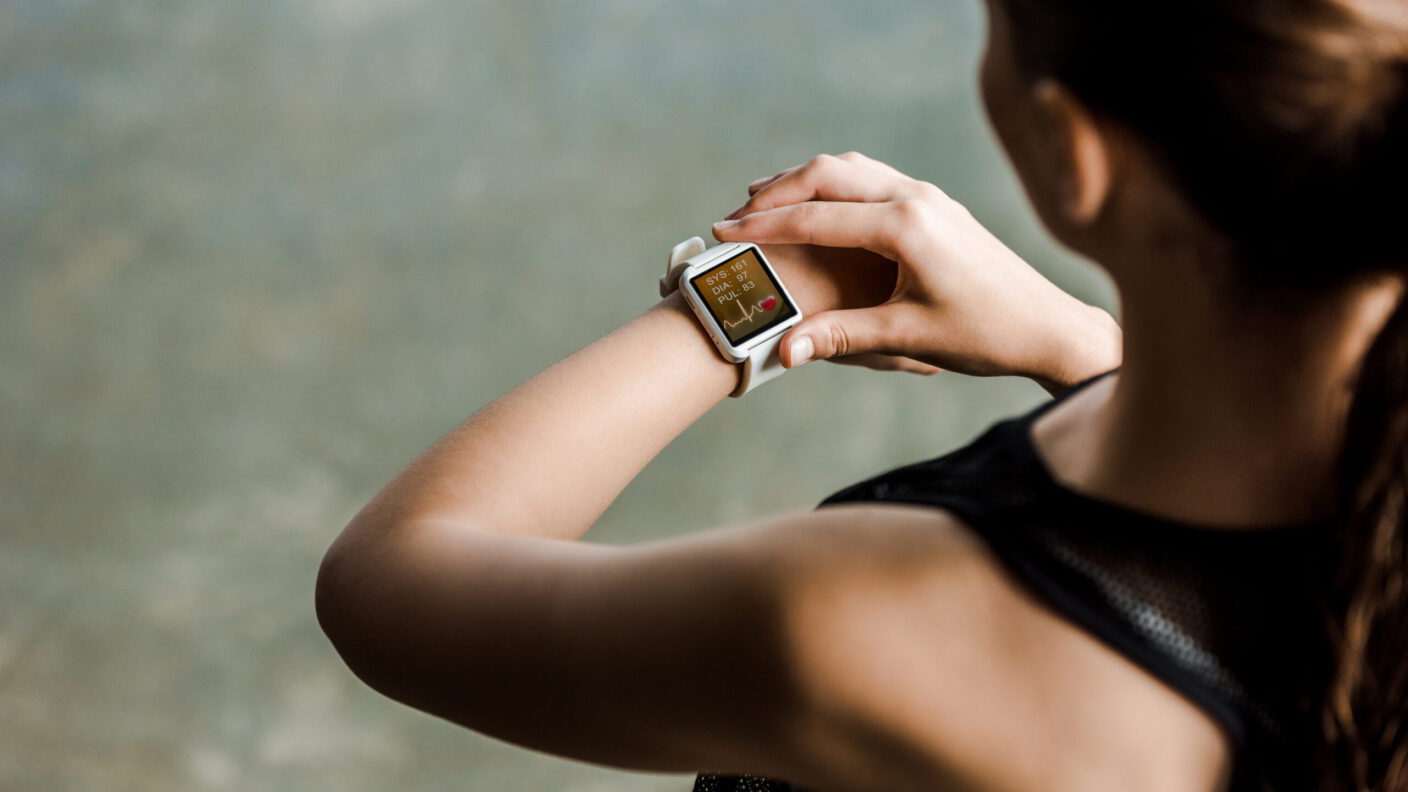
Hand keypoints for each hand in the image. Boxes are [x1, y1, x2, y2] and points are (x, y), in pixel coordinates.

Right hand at [712, 152, 1120, 391]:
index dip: (764, 226)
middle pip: (828, 172)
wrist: (1049, 326)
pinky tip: (817, 208)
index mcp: (906, 226)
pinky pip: (872, 178)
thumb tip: (784, 351)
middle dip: (776, 191)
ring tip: (763, 202)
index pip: (817, 216)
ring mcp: (930, 196)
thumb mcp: (907, 337)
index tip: (723, 231)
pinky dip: (833, 186)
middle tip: (734, 215)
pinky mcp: (937, 205)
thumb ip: (842, 336)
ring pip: (851, 168)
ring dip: (804, 182)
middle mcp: (917, 198)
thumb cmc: (985, 334)